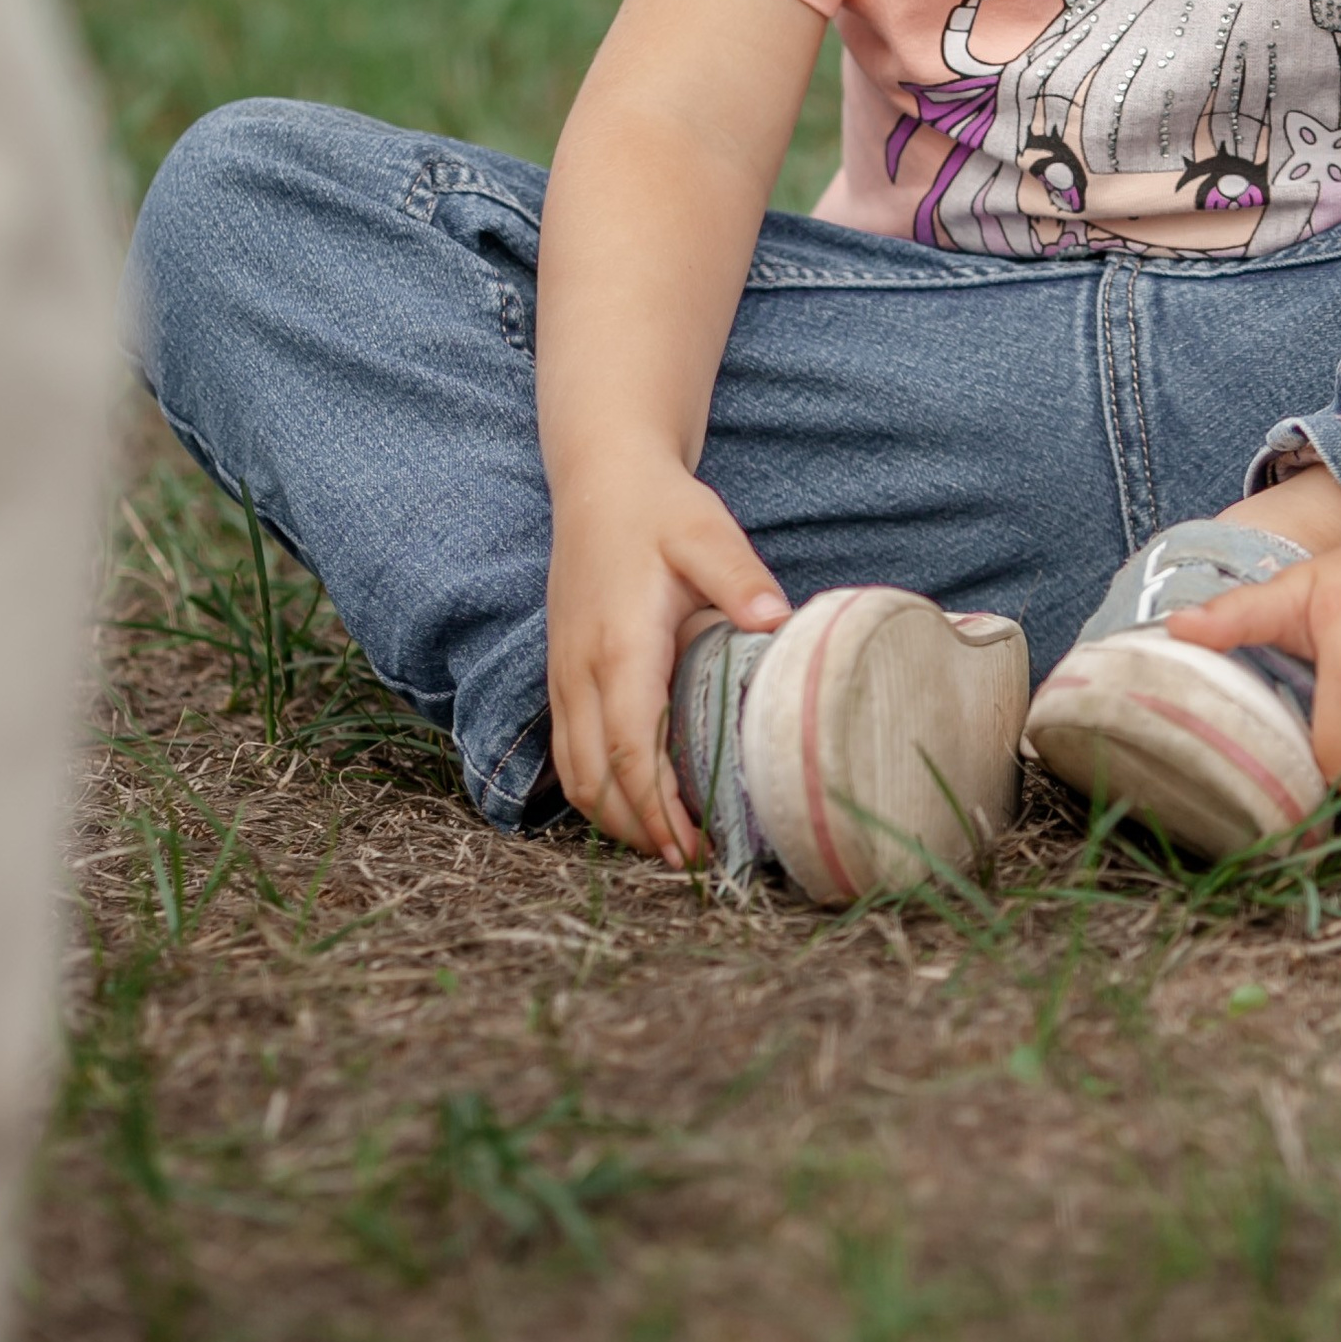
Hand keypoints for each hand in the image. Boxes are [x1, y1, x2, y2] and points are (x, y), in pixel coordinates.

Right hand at [544, 461, 787, 865]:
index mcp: (620, 647)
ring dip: (612, 817)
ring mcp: (562, 675)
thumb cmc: (660, 509)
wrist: (600, 480)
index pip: (632, 751)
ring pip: (574, 773)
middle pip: (596, 780)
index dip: (659, 810)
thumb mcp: (708, 532)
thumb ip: (741, 580)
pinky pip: (567, 750)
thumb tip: (781, 622)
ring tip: (665, 843)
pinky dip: (595, 788)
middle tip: (691, 861)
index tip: (694, 850)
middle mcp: (580, 671)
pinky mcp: (559, 673)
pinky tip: (632, 800)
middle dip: (637, 830)